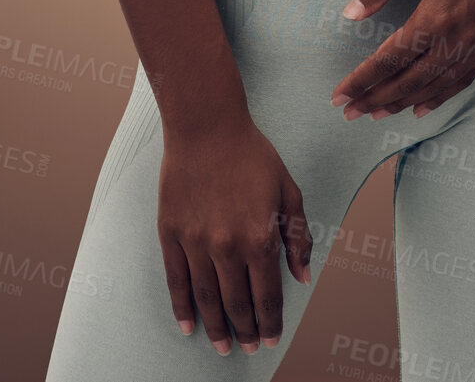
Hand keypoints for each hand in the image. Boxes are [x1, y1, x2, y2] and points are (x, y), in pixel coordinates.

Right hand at [157, 110, 312, 353]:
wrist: (206, 125)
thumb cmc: (251, 154)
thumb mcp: (287, 190)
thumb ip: (298, 236)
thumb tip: (303, 277)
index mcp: (260, 237)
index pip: (268, 295)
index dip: (270, 322)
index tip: (271, 339)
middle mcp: (228, 246)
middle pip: (237, 304)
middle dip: (245, 331)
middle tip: (247, 349)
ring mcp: (196, 242)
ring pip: (208, 299)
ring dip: (216, 328)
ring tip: (222, 347)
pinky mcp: (171, 234)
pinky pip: (177, 281)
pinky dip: (182, 308)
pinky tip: (189, 327)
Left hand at [329, 0, 474, 122]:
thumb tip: (351, 13)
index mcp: (435, 16)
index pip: (389, 59)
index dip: (361, 80)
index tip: (339, 96)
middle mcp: (457, 40)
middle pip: (408, 81)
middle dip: (374, 99)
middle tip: (348, 113)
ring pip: (433, 87)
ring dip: (402, 103)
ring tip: (376, 113)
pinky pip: (460, 82)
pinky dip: (437, 98)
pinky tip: (421, 106)